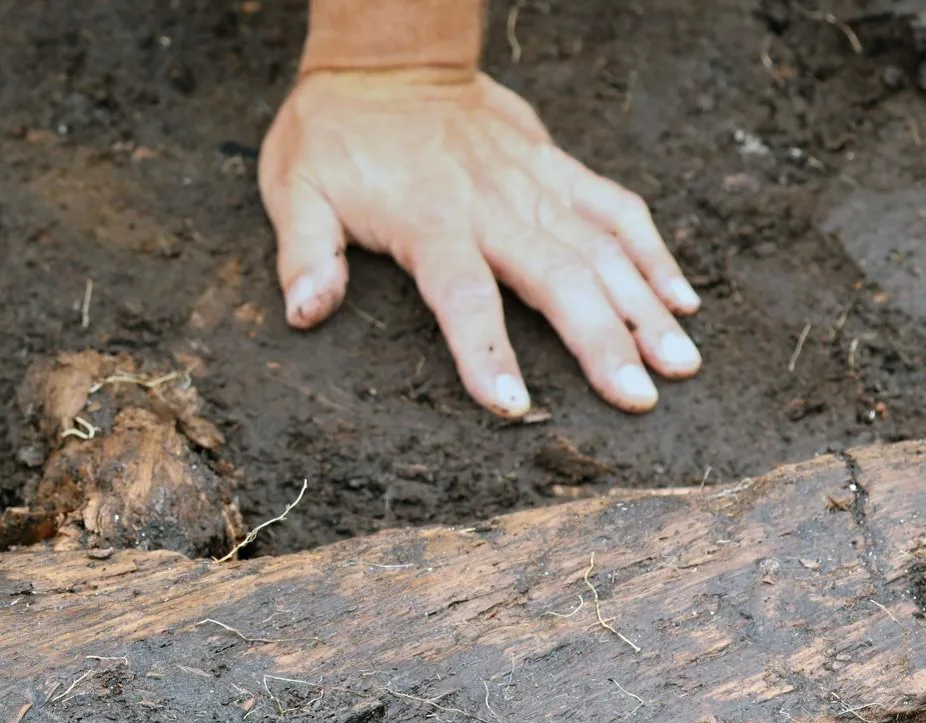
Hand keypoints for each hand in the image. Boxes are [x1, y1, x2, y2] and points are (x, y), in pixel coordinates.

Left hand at [259, 70, 700, 416]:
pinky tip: (682, 300)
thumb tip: (305, 313)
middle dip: (603, 341)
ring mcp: (533, 183)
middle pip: (558, 279)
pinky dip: (653, 251)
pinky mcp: (555, 165)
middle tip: (638, 398)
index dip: (486, 353)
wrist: (384, 60)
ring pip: (602, 249)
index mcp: (428, 221)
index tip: (513, 406)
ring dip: (644, 307)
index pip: (463, 297)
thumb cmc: (334, 134)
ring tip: (680, 363)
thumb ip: (304, 256)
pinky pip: (615, 208)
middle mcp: (492, 205)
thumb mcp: (295, 191)